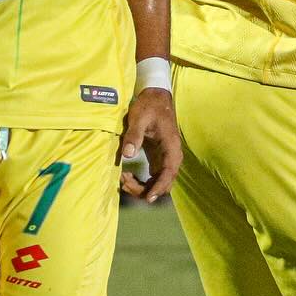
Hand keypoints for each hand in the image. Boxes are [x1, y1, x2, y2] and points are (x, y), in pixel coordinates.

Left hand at [119, 88, 181, 202]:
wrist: (156, 97)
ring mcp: (165, 159)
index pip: (168, 173)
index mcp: (171, 147)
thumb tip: (127, 154)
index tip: (147, 198)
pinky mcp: (158, 159)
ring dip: (142, 187)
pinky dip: (142, 182)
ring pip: (158, 184)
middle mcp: (171, 157)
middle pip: (164, 184)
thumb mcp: (139, 117)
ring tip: (124, 179)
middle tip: (124, 181)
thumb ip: (134, 135)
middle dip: (145, 189)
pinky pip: (153, 178)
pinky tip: (127, 176)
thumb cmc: (149, 106)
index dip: (158, 187)